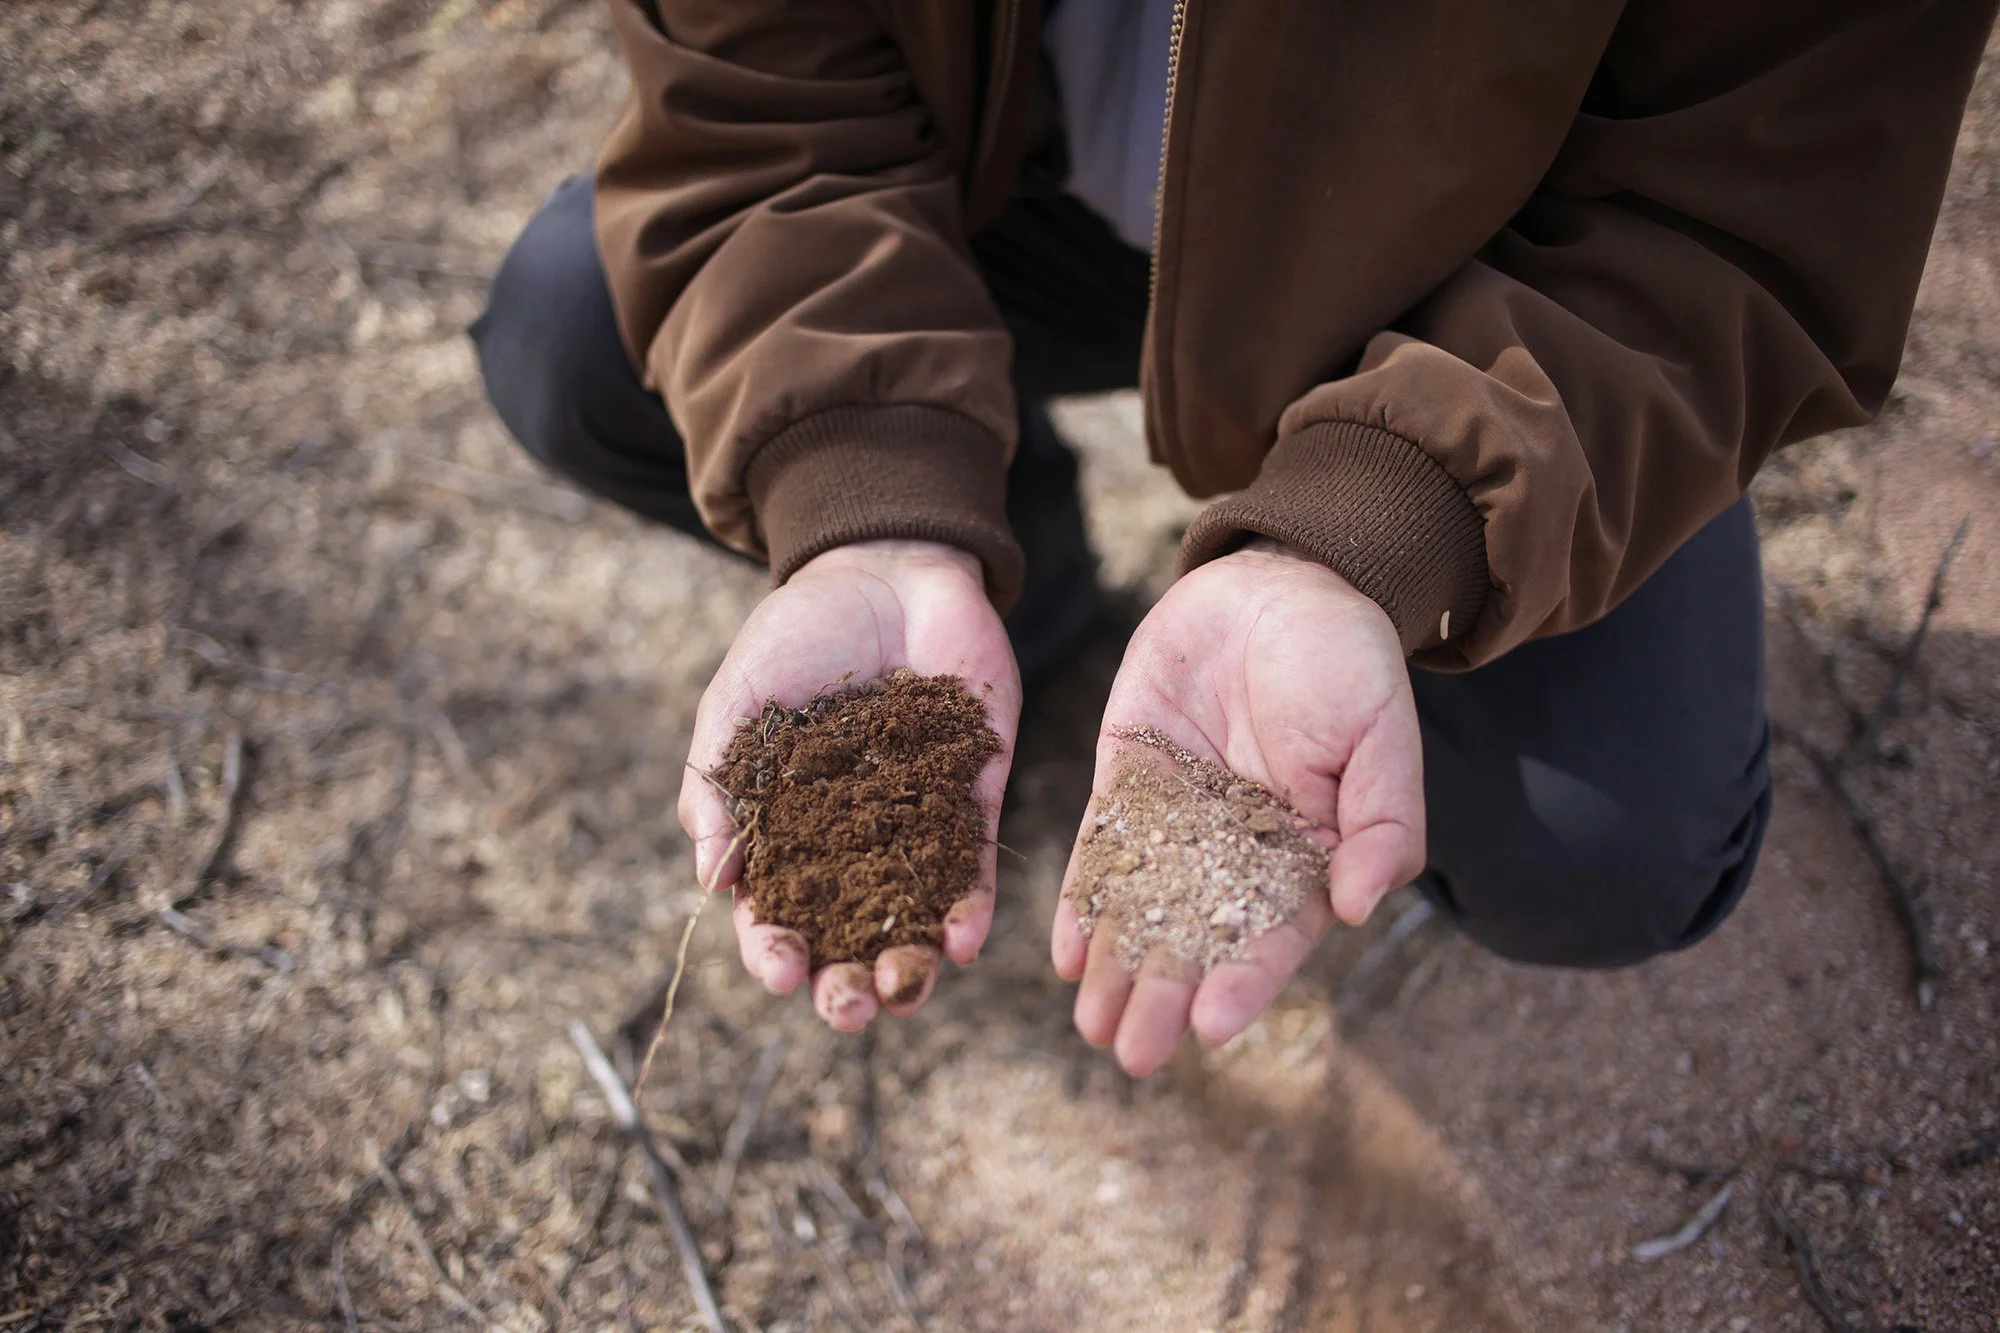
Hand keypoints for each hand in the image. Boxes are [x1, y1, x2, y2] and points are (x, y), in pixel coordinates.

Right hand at [679, 540, 1019, 1032]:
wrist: (886, 569)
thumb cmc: (798, 635)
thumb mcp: (741, 703)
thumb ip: (721, 785)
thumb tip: (714, 878)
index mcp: (785, 833)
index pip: (775, 913)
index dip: (772, 950)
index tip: (778, 970)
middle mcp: (850, 845)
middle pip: (847, 938)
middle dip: (846, 984)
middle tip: (848, 1009)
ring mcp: (913, 823)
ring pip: (912, 917)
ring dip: (911, 966)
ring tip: (907, 991)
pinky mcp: (971, 794)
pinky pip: (972, 864)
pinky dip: (968, 906)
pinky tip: (963, 941)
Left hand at [1051, 543, 1425, 1075]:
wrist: (1278, 582)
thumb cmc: (1347, 660)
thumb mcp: (1381, 735)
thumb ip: (1382, 823)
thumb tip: (1362, 908)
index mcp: (1307, 854)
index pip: (1274, 933)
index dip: (1244, 980)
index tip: (1211, 1026)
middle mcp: (1238, 852)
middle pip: (1198, 937)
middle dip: (1163, 995)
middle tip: (1130, 1054)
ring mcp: (1180, 819)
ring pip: (1143, 906)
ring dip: (1117, 966)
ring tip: (1089, 1025)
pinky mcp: (1129, 781)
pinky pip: (1101, 850)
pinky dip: (1083, 900)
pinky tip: (1065, 952)